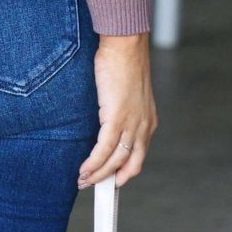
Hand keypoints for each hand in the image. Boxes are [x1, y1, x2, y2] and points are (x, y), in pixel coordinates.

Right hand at [78, 33, 156, 188]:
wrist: (125, 45)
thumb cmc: (123, 62)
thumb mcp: (127, 93)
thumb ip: (121, 111)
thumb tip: (105, 124)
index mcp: (148, 122)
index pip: (138, 156)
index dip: (125, 172)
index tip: (113, 181)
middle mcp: (143, 126)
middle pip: (128, 164)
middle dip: (110, 179)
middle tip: (93, 186)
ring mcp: (132, 124)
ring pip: (115, 160)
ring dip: (97, 174)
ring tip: (83, 180)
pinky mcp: (117, 118)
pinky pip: (104, 149)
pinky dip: (93, 163)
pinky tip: (84, 170)